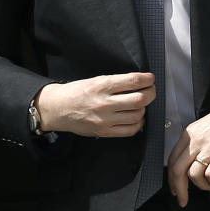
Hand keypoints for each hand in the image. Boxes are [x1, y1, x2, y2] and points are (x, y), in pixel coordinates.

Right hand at [36, 73, 154, 137]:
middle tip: (151, 91)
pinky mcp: (105, 131)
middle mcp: (105, 102)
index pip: (132, 81)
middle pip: (139, 99)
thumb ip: (114, 83)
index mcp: (101, 85)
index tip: (150, 78)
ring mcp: (105, 119)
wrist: (58, 108)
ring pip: (137, 115)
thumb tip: (137, 83)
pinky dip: (138, 123)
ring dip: (144, 108)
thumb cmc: (76, 92)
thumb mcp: (94, 80)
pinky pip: (130, 130)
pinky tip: (136, 117)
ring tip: (141, 104)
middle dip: (151, 94)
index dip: (147, 79)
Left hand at [167, 86, 209, 206]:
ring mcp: (209, 146)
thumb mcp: (206, 128)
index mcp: (189, 134)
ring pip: (193, 175)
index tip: (174, 188)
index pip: (172, 159)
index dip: (171, 177)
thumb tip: (194, 163)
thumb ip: (198, 143)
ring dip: (203, 186)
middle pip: (177, 170)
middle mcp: (196, 140)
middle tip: (183, 199)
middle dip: (179, 189)